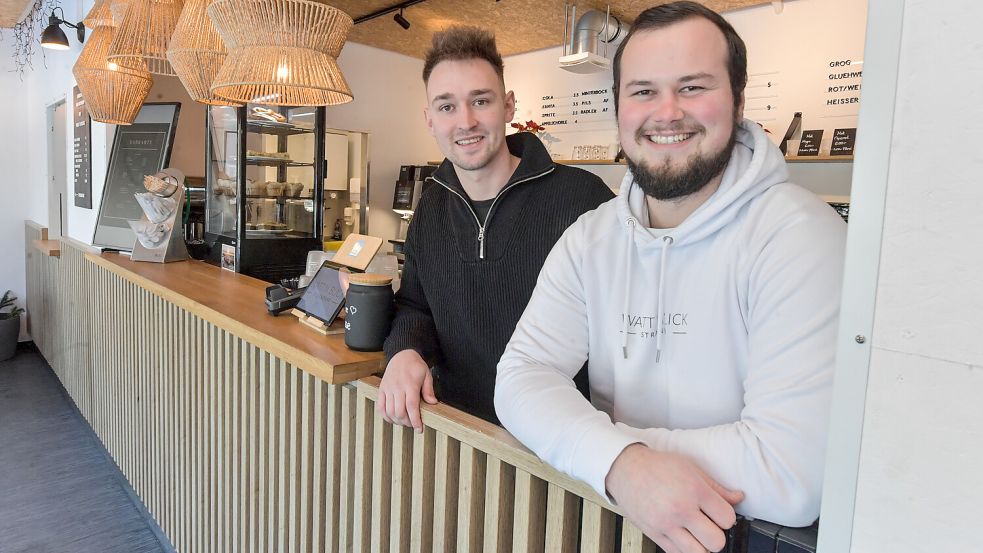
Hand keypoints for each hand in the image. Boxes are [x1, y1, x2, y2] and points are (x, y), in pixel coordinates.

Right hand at [377, 349, 436, 432]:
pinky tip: (393, 419)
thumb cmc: (415, 365)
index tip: (419, 429)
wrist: (401, 354)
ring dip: (397, 421)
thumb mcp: (427, 375)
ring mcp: (388, 389)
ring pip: (390, 411)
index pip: (412, 407)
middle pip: (400, 412)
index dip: (415, 420)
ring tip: (405, 422)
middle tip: (413, 425)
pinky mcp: (381, 389)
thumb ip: (429, 390)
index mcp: (410, 385)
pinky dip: (386, 416)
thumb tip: (433, 403)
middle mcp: (397, 387)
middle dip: (407, 423)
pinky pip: (381, 407)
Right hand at [605, 445, 743, 552]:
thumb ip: (717, 487)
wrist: (626, 469)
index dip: (727, 518)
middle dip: (717, 535)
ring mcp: (666, 524)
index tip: (720, 514)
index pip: (727, 518)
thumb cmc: (658, 466)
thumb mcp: (691, 469)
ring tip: (697, 533)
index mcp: (694, 490)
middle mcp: (680, 509)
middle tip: (710, 526)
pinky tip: (683, 536)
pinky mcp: (654, 533)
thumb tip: (738, 497)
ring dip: (702, 546)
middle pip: (716, 541)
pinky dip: (685, 548)